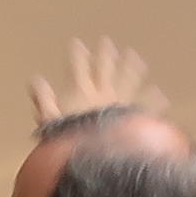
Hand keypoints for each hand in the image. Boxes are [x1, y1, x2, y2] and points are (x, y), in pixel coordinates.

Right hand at [30, 36, 162, 125]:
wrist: (98, 154)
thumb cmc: (71, 138)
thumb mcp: (48, 120)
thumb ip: (43, 100)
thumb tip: (35, 81)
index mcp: (80, 91)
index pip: (77, 67)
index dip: (76, 55)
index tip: (76, 43)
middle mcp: (103, 91)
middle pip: (104, 68)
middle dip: (105, 54)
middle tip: (107, 42)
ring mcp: (122, 101)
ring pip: (127, 79)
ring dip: (130, 67)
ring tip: (134, 56)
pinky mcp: (135, 114)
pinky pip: (145, 104)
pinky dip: (152, 99)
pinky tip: (160, 93)